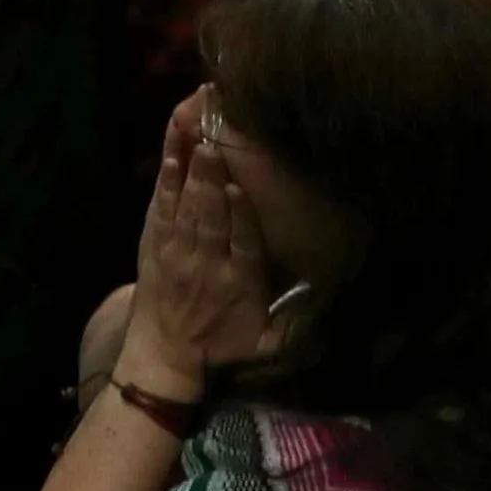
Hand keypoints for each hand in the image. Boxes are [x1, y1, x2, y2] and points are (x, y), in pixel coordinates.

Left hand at [120, 91, 276, 391]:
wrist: (166, 352)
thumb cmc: (223, 343)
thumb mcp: (267, 343)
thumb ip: (299, 324)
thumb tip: (335, 298)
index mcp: (238, 283)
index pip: (242, 243)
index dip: (242, 215)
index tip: (242, 188)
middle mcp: (206, 262)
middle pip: (209, 216)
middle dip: (211, 180)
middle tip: (213, 144)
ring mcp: (177, 250)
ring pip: (184, 206)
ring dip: (189, 172)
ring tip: (195, 139)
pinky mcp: (154, 242)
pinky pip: (160, 207)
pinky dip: (166, 182)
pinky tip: (171, 157)